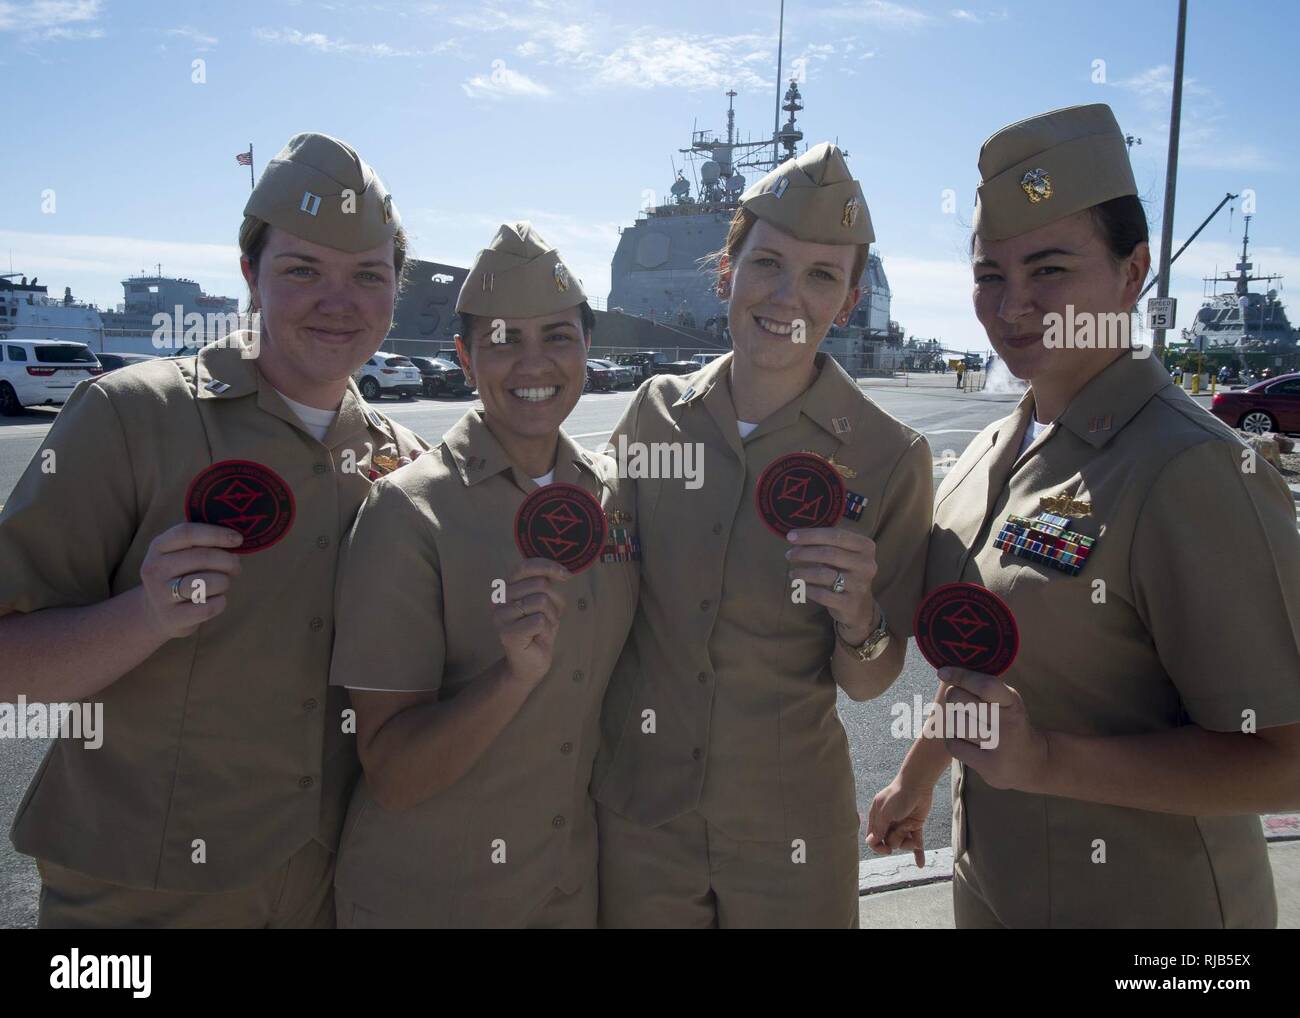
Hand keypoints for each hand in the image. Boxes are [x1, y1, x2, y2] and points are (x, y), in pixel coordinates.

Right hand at [139, 522, 243, 639]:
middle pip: (202, 557)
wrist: (158, 614)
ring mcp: (160, 594)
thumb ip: (201, 543)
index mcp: (158, 547)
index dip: (216, 534)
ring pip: (206, 583)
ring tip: (223, 584)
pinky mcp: (172, 617)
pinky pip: (208, 607)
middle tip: (236, 567)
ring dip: (224, 582)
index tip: (238, 539)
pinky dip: (220, 602)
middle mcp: (155, 569)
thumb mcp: (181, 554)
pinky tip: (218, 600)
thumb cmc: (180, 576)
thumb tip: (236, 537)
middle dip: (228, 561)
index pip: (187, 533)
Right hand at [493, 558, 570, 687]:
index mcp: (506, 589)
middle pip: (539, 584)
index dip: (547, 566)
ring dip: (551, 616)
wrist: (530, 664)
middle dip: (554, 601)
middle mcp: (499, 600)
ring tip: (543, 628)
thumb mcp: (545, 602)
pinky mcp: (508, 633)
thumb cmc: (538, 631)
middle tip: (549, 618)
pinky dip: (547, 629)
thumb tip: (562, 571)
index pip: (524, 567)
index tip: (566, 575)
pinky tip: (539, 638)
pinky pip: (540, 620)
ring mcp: (501, 617)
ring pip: (541, 601)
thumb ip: (545, 584)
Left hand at [785, 527, 878, 639]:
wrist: (860, 606)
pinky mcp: (850, 604)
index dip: (811, 535)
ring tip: (792, 573)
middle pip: (829, 553)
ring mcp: (859, 585)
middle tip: (789, 555)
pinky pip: (822, 594)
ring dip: (803, 572)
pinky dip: (808, 589)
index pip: (836, 535)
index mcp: (865, 547)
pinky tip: (802, 587)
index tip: (790, 536)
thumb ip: (826, 544)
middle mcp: (866, 565)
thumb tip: (795, 537)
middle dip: (804, 553)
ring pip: (824, 574)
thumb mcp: (843, 555)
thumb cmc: (846, 573)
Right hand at [865, 778, 932, 867]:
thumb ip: (878, 829)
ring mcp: (902, 825)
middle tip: (902, 828)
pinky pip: (916, 842)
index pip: (873, 839)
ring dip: (909, 840)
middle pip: (889, 843)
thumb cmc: (898, 796)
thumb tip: (871, 842)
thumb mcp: (885, 813)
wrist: (918, 784)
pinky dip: (919, 853)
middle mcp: (888, 823)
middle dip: (896, 839)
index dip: (878, 847)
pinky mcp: (915, 825)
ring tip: (912, 827)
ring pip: (903, 844)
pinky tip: (921, 864)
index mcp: (877, 818)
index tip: (887, 850)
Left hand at [938, 667, 1051, 792]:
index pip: (984, 685)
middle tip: (961, 704)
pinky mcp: (988, 766)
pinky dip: (953, 740)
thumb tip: (944, 673)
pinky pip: (953, 744)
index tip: (943, 673)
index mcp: (1012, 702)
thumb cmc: (1009, 723)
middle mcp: (1008, 723)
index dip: (960, 676)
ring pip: (955, 722)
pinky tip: (966, 741)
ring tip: (967, 725)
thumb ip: (982, 686)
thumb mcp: (1006, 701)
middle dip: (953, 698)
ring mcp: (998, 746)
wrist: (1031, 762)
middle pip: (960, 700)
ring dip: (954, 721)